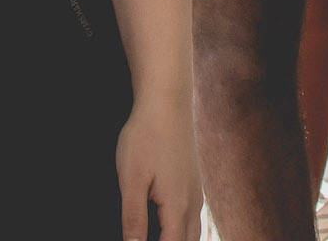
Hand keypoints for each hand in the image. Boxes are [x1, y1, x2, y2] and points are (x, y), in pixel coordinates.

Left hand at [115, 88, 200, 240]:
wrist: (167, 100)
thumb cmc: (146, 136)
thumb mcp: (131, 179)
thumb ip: (133, 217)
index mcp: (177, 207)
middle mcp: (192, 203)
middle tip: (145, 240)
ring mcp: (196, 192)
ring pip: (193, 232)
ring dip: (178, 240)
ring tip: (160, 236)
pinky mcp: (193, 181)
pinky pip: (193, 217)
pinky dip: (183, 230)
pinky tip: (169, 226)